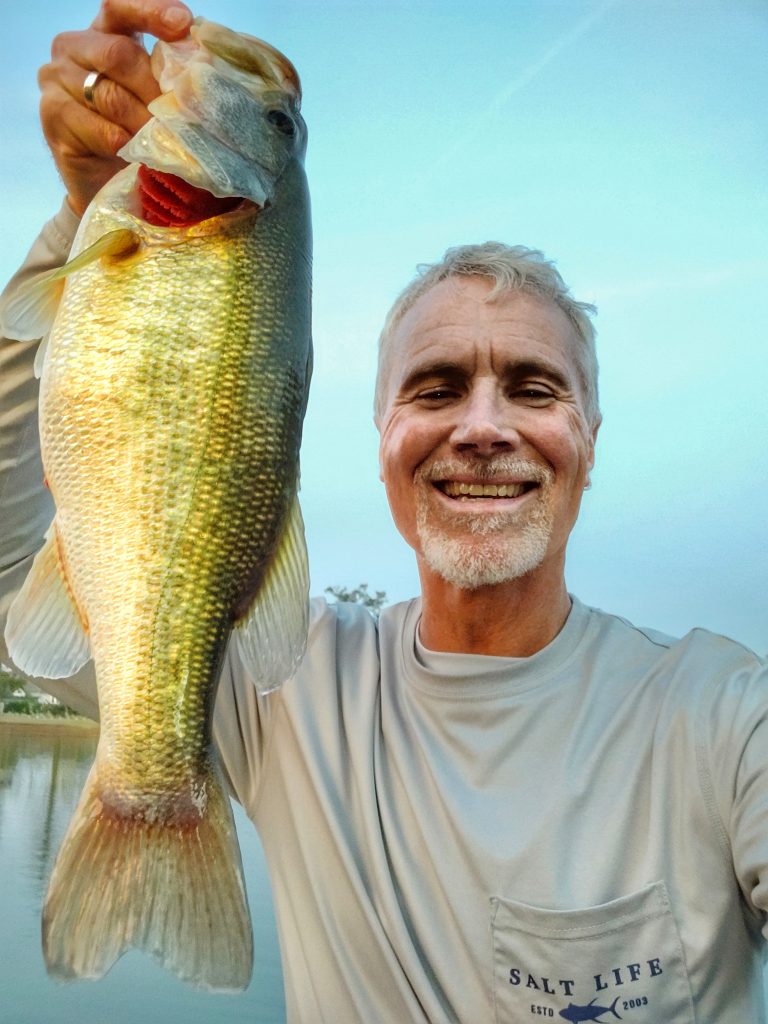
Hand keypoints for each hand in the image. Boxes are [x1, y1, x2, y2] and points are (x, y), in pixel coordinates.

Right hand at [38, 0, 192, 215]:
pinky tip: (138, 154)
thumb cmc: (135, 133)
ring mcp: (55, 81)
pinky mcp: (52, 118)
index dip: (150, 12)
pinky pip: (100, 129)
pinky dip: (127, 144)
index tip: (183, 23)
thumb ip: (166, 74)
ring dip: (145, 122)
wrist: (105, 182)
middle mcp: (72, 48)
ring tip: (166, 140)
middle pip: (117, 54)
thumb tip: (198, 63)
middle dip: (154, 87)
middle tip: (180, 115)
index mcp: (102, 33)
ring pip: (110, 95)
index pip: (120, 7)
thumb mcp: (153, 96)